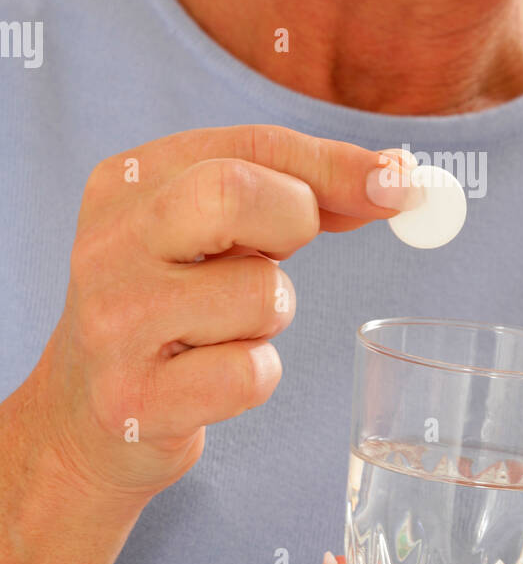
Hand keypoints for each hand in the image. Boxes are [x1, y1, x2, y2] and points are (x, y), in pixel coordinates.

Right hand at [27, 125, 416, 504]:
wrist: (83, 417)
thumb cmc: (172, 307)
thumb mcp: (212, 233)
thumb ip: (297, 194)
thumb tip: (394, 177)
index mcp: (127, 182)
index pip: (251, 146)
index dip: (336, 163)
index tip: (398, 181)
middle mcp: (108, 244)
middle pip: (232, 194)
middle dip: (293, 222)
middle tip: (281, 257)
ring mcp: (114, 324)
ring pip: (261, 294)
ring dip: (271, 316)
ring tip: (223, 329)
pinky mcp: (133, 401)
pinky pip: (250, 374)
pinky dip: (256, 377)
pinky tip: (210, 381)